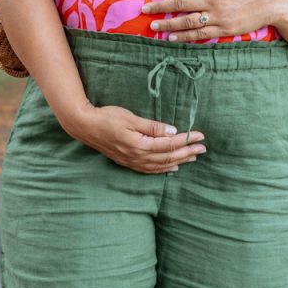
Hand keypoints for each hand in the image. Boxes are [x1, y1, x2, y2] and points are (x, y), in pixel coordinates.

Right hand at [60, 102, 205, 173]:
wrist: (85, 126)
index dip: (185, 140)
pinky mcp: (127, 162)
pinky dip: (164, 169)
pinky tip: (173, 167)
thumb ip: (152, 127)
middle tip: (203, 148)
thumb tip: (173, 131)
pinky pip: (150, 170)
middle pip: (168, 157)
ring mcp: (132, 162)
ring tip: (193, 157)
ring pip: (161, 165)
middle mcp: (137, 157)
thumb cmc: (107, 117)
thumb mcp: (130, 118)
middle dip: (187, 152)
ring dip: (179, 161)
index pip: (168, 144)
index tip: (199, 135)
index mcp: (139, 145)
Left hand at [142, 0, 281, 40]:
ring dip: (168, 24)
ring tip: (153, 26)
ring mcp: (217, 16)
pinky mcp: (223, 29)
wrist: (270, 2)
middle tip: (143, 9)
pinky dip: (185, 36)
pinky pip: (200, 34)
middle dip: (159, 6)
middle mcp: (211, 0)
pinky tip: (172, 38)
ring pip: (187, 21)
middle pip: (179, 3)